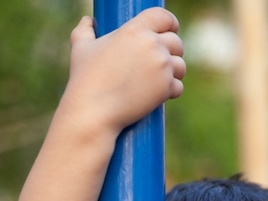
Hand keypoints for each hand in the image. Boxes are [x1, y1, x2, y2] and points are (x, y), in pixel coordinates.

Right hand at [63, 8, 185, 134]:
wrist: (95, 110)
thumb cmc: (85, 80)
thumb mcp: (80, 48)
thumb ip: (84, 30)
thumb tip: (88, 21)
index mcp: (134, 30)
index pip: (163, 17)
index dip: (169, 23)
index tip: (170, 30)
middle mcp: (152, 46)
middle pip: (176, 42)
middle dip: (172, 50)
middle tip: (163, 60)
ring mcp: (162, 68)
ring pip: (180, 65)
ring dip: (175, 71)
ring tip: (163, 77)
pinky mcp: (166, 89)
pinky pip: (179, 86)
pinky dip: (173, 90)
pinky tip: (164, 92)